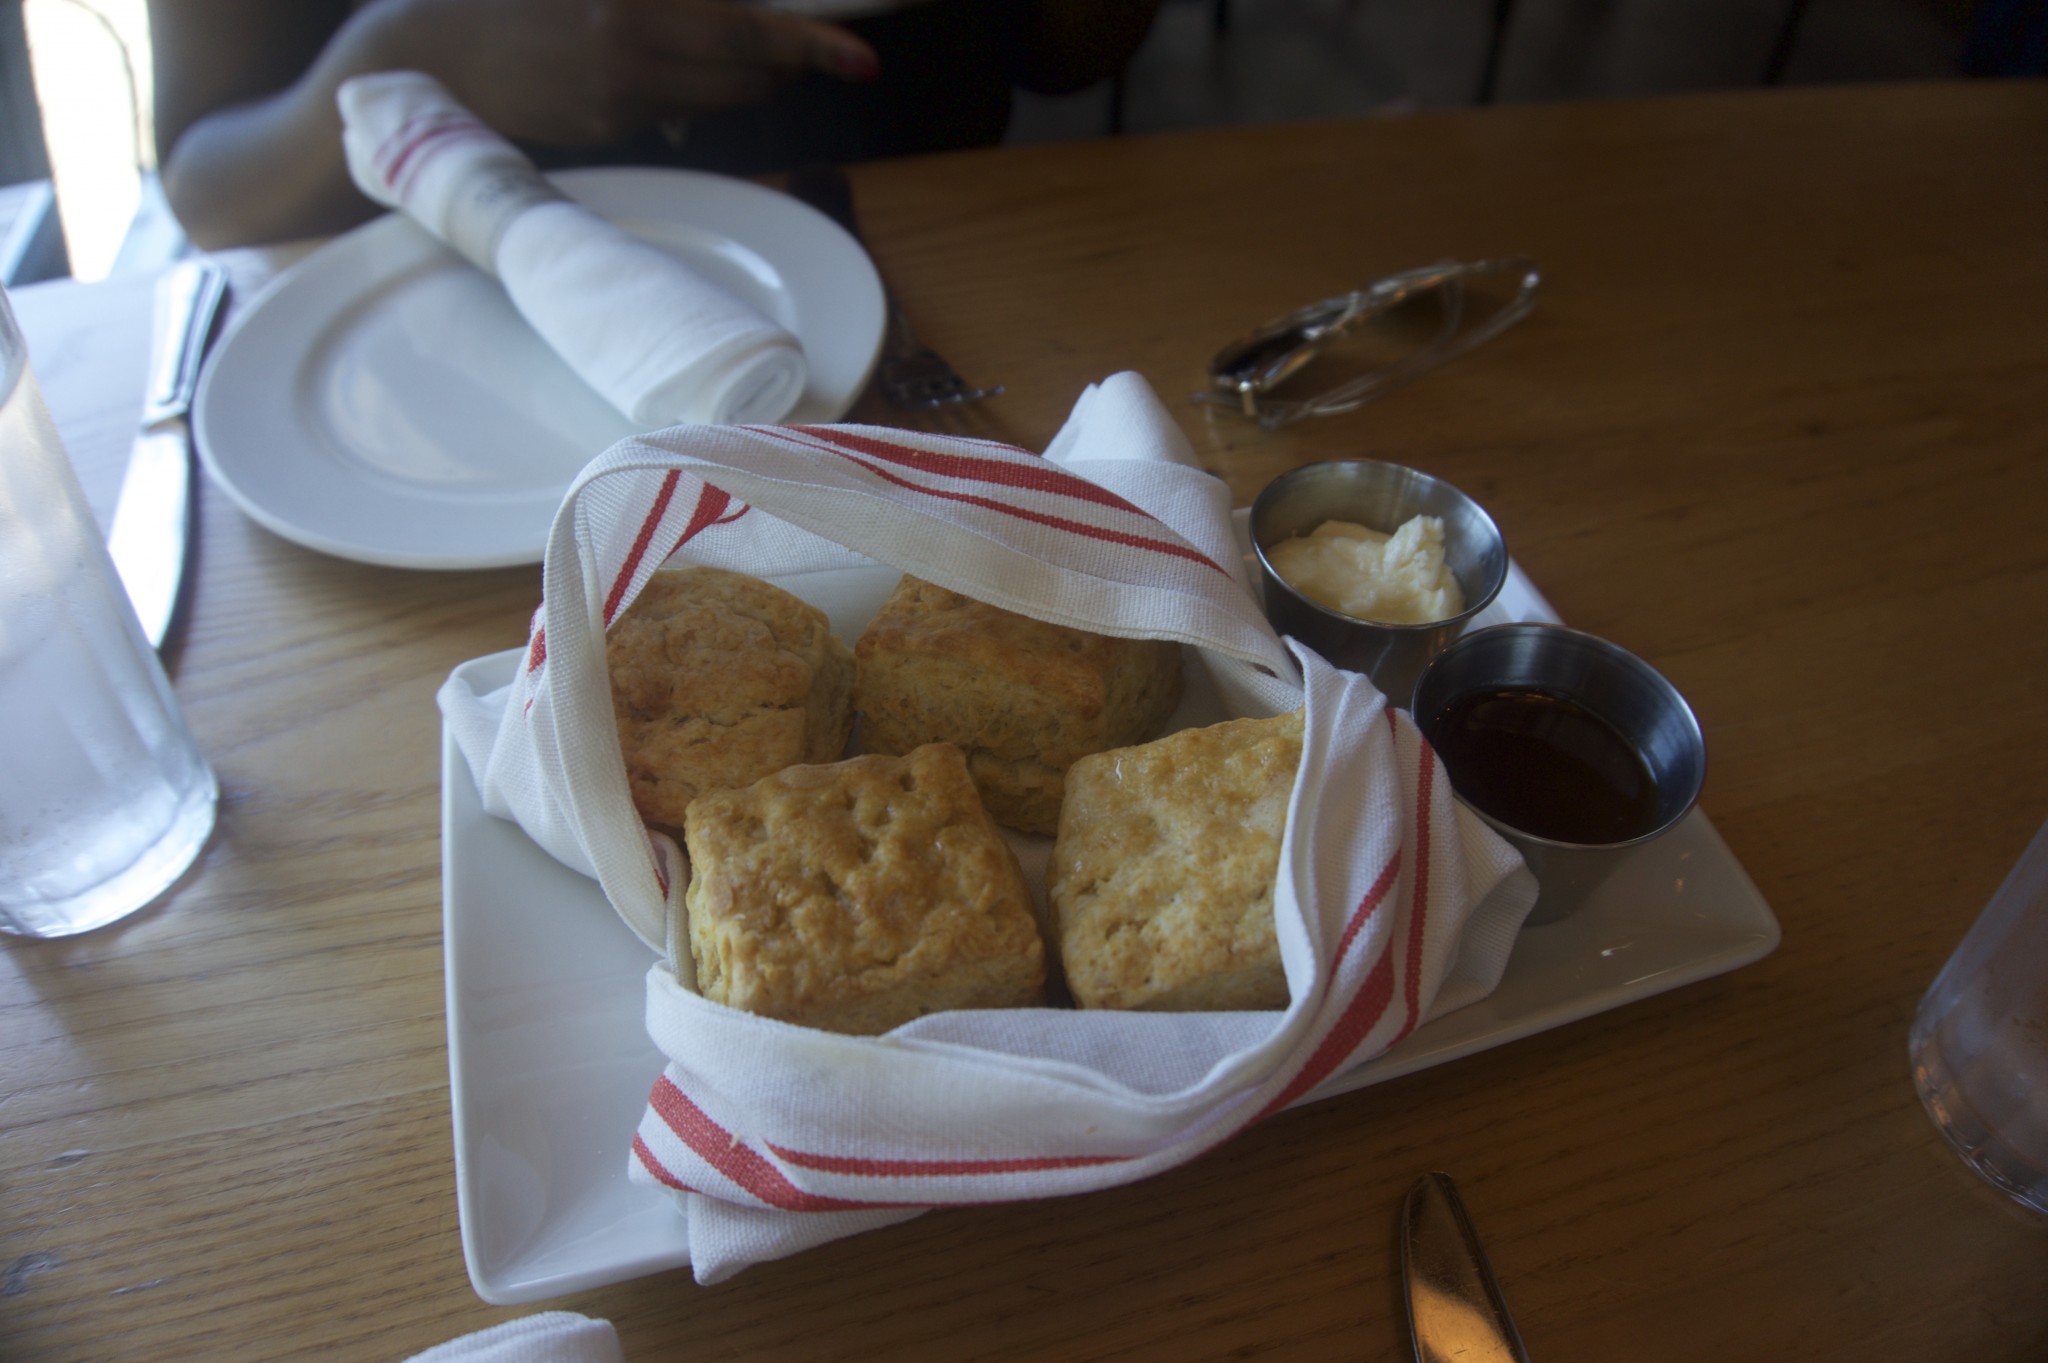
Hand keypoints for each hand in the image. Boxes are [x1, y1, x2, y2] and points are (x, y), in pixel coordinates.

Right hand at [352, 0, 880, 147]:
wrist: (427, 51)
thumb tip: (736, 8)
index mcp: (632, 0)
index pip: (750, 28)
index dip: (815, 46)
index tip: (863, 61)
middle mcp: (633, 48)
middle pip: (748, 74)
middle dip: (778, 64)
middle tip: (792, 49)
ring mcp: (620, 97)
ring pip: (715, 99)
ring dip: (730, 77)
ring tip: (689, 45)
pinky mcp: (605, 129)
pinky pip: (668, 112)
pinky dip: (672, 89)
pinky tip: (628, 66)